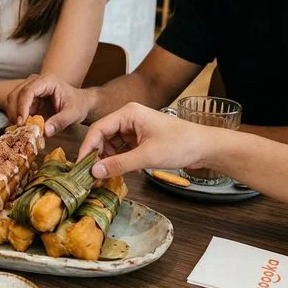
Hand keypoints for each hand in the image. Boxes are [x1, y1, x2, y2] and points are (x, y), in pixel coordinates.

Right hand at [5, 74, 90, 136]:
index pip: (28, 91)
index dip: (22, 107)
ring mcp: (30, 88)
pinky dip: (16, 116)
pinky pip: (15, 105)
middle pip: (15, 94)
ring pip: (12, 99)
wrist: (80, 102)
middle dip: (15, 112)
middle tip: (20, 128)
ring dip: (14, 115)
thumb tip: (45, 132)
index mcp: (47, 81)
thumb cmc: (78, 105)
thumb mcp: (73, 114)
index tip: (22, 122)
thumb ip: (60, 122)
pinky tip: (23, 126)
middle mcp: (35, 81)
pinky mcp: (28, 97)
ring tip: (22, 128)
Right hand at [77, 102, 213, 180]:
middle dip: (98, 154)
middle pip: (103, 136)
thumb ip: (119, 164)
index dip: (87, 147)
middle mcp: (129, 117)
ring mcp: (135, 128)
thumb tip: (94, 172)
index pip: (98, 128)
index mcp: (128, 113)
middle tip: (93, 174)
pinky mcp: (141, 138)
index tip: (81, 165)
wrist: (206, 148)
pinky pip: (123, 148)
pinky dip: (120, 160)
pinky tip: (123, 171)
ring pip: (112, 143)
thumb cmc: (180, 145)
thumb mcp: (147, 156)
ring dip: (109, 159)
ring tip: (108, 175)